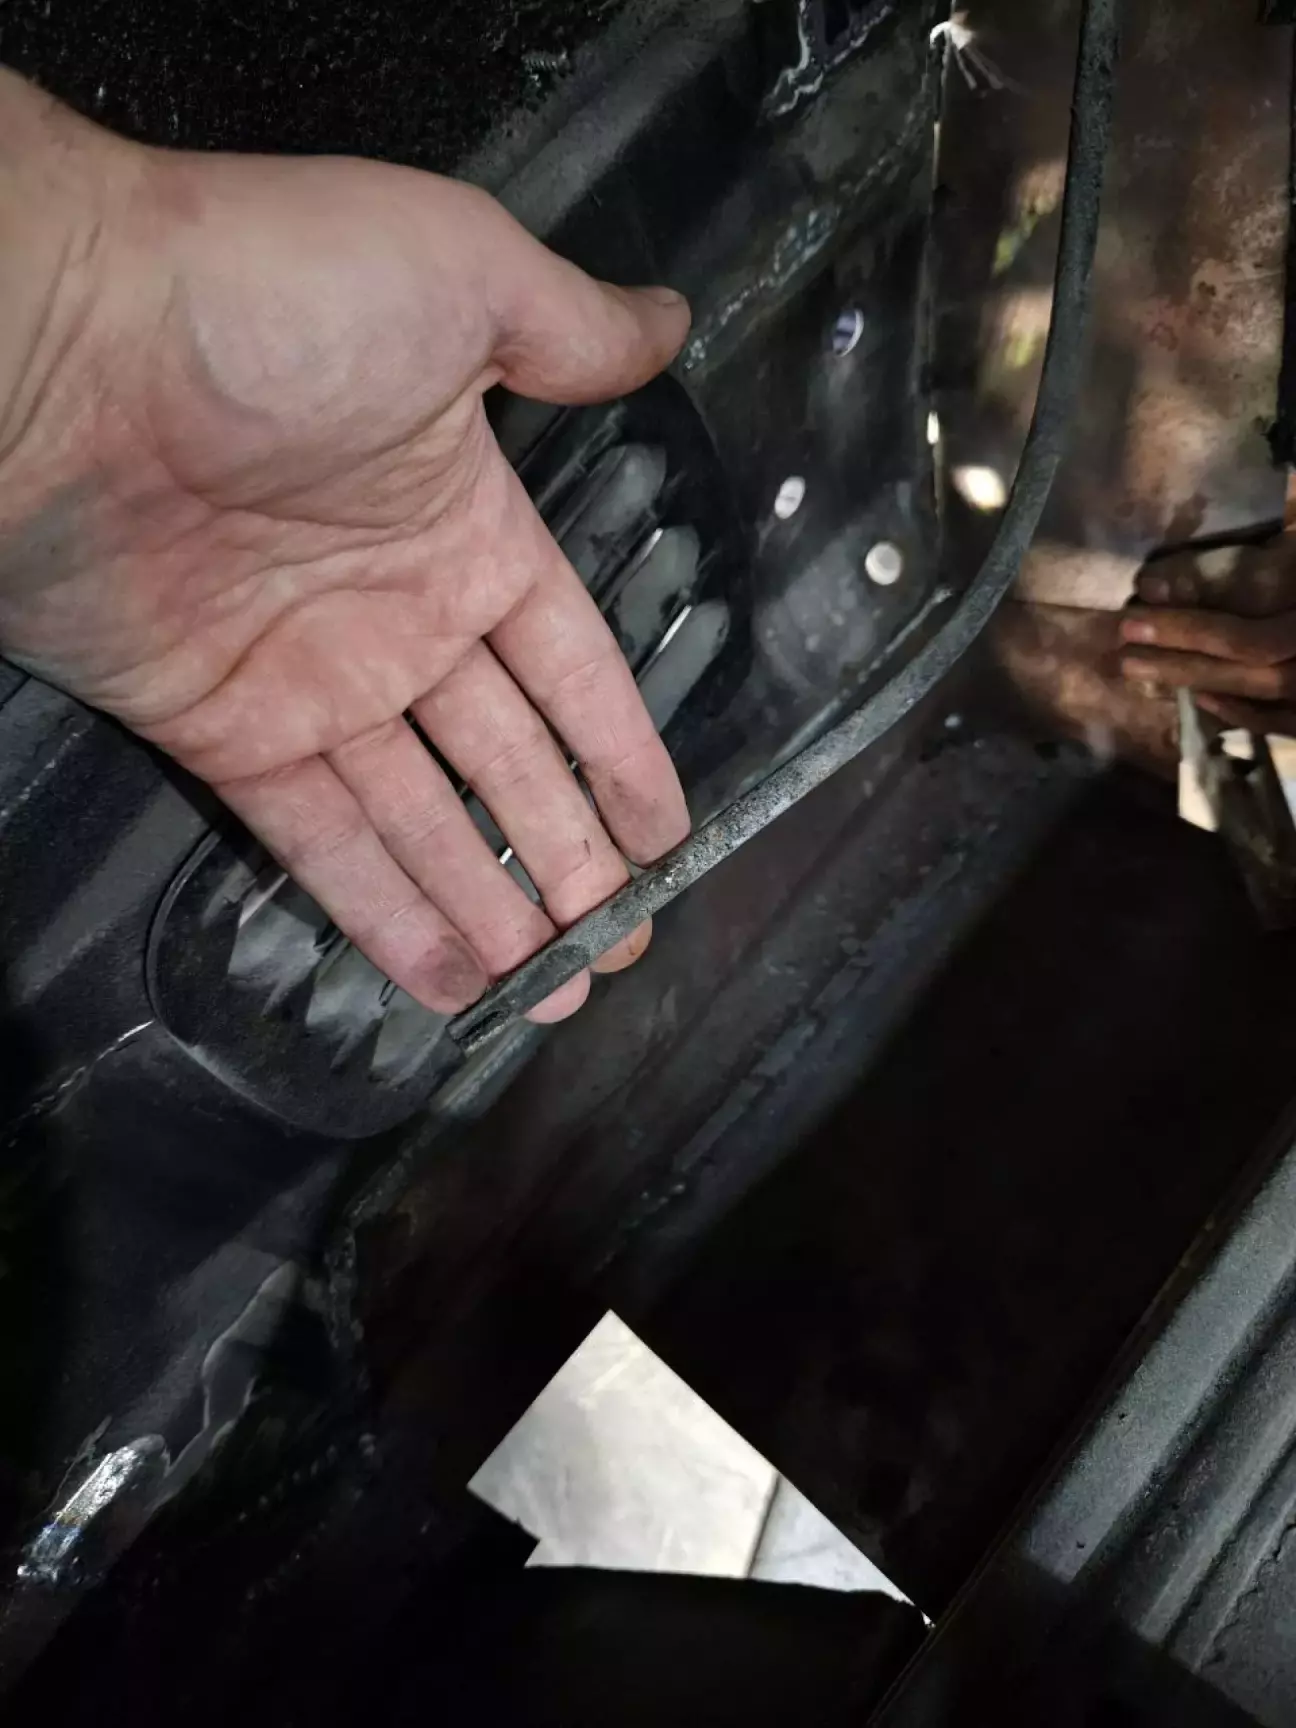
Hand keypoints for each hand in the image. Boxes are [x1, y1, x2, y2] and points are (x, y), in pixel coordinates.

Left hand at [0, 75, 691, 1020]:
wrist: (57, 346)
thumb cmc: (269, 299)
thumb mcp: (456, 274)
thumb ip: (567, 326)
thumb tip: (669, 322)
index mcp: (468, 528)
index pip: (572, 668)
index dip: (621, 755)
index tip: (667, 836)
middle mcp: (400, 618)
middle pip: (507, 764)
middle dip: (570, 856)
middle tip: (624, 942)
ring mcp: (314, 684)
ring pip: (424, 821)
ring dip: (494, 906)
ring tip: (558, 990)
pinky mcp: (226, 733)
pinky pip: (322, 841)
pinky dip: (386, 914)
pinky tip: (453, 983)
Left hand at [1119, 538, 1295, 735]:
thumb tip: (1291, 466)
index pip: (1246, 626)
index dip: (1189, 623)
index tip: (1137, 607)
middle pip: (1245, 661)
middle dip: (1181, 655)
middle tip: (1124, 649)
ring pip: (1260, 692)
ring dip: (1200, 680)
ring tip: (1147, 670)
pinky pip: (1286, 723)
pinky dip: (1244, 713)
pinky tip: (1205, 700)